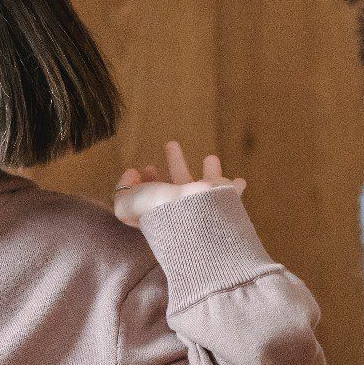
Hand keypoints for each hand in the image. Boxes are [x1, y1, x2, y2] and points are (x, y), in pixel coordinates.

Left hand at [113, 141, 245, 226]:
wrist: (194, 221)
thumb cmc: (159, 212)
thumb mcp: (127, 202)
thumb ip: (122, 189)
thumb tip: (132, 175)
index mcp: (160, 212)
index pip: (153, 195)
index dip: (147, 181)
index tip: (147, 167)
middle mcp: (183, 210)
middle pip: (178, 184)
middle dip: (174, 163)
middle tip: (171, 143)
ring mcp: (205, 207)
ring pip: (207, 186)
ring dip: (209, 171)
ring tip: (211, 157)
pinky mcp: (224, 203)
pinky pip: (232, 194)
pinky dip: (236, 187)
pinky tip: (240, 181)